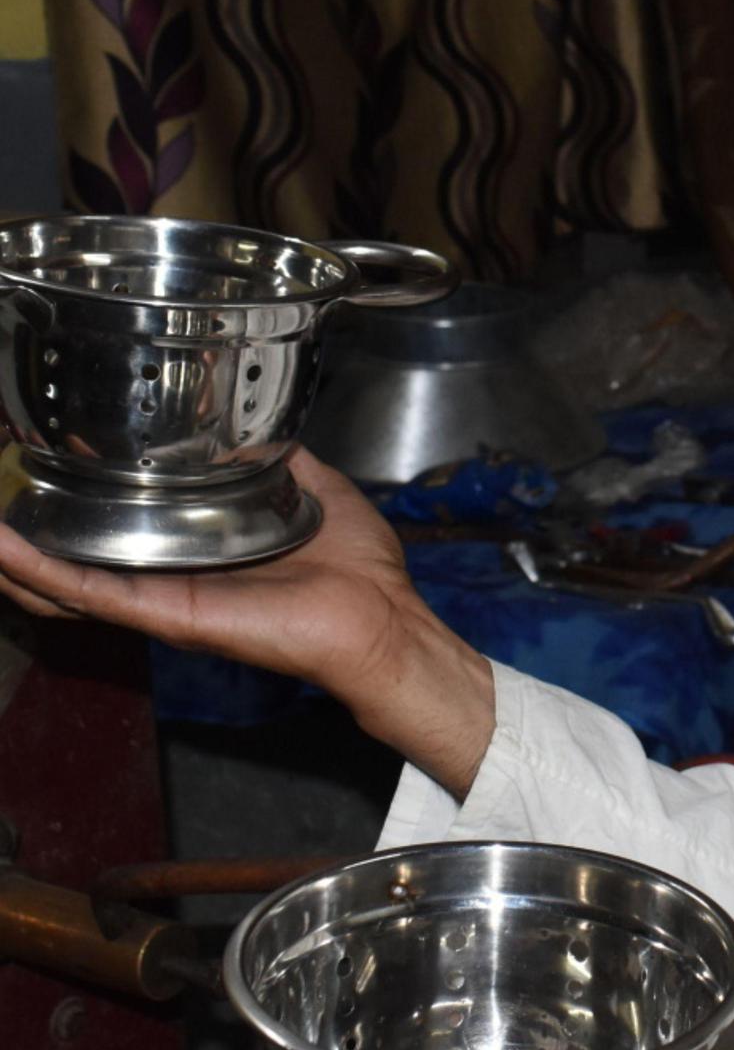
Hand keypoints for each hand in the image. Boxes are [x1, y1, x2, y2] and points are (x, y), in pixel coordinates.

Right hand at [0, 447, 493, 794]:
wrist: (380, 620)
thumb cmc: (358, 573)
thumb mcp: (314, 491)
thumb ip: (278, 461)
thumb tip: (256, 429)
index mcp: (199, 551)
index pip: (123, 529)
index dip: (80, 501)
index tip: (47, 463)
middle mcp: (172, 577)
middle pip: (80, 560)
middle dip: (28, 534)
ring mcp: (165, 598)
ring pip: (70, 580)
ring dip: (17, 556)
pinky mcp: (171, 614)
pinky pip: (95, 595)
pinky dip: (44, 572)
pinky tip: (5, 551)